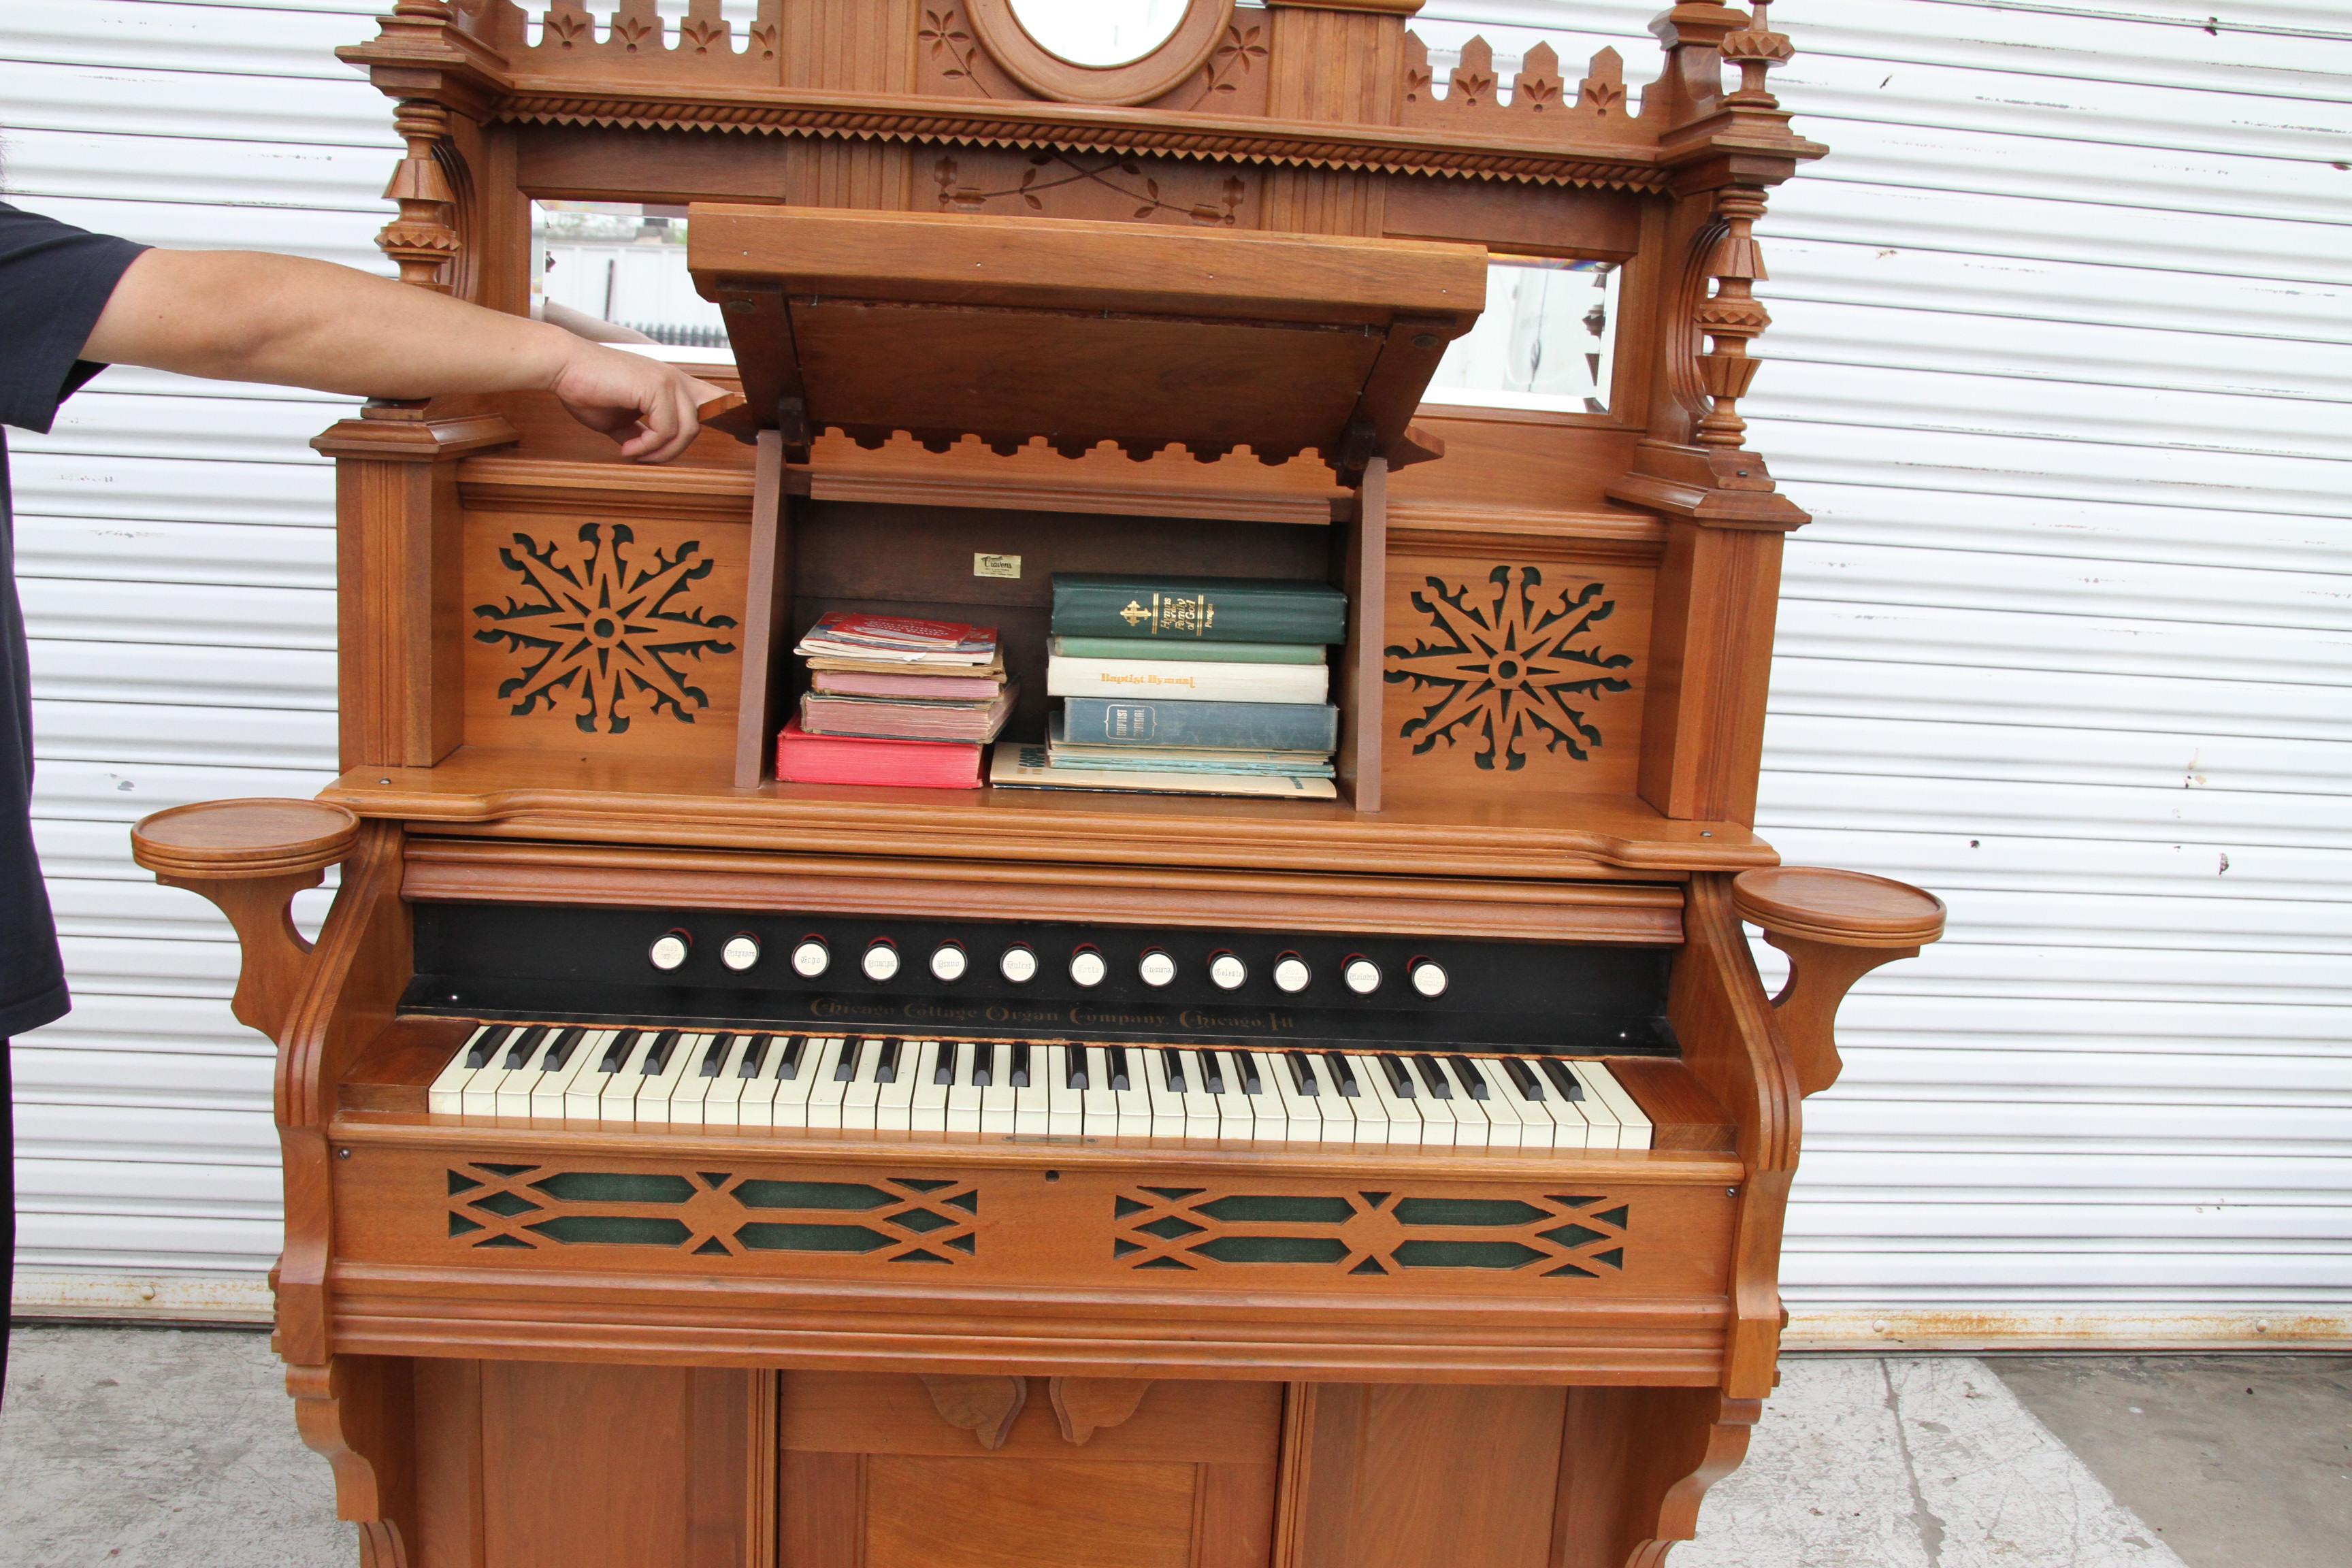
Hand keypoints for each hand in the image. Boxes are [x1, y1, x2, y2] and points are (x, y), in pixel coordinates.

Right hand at [544, 337, 725, 463]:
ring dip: (658, 453)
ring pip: (686, 432)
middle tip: (642, 457)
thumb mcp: (619, 420)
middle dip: (671, 452)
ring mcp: (668, 380)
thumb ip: (639, 433)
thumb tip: (648, 451)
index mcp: (670, 384)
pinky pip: (665, 431)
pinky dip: (646, 446)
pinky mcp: (656, 386)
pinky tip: (627, 447)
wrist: (563, 368)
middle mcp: (675, 379)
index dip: (727, 414)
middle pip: (696, 428)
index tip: (739, 433)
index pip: (713, 398)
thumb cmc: (586, 389)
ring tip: (632, 452)